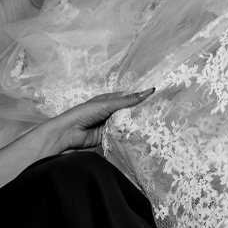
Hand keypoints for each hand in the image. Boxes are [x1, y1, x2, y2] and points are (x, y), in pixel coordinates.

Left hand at [35, 88, 153, 155]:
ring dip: (134, 124)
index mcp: (109, 100)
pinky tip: (140, 135)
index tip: (157, 99)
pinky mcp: (108, 136)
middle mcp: (110, 111)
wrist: (69, 133)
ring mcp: (109, 124)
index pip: (129, 97)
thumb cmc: (85, 113)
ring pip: (126, 123)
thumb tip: (148, 91)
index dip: (141, 98)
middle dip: (140, 112)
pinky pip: (121, 134)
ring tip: (153, 124)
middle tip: (158, 113)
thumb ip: (127, 101)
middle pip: (129, 111)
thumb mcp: (108, 104)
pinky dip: (128, 134)